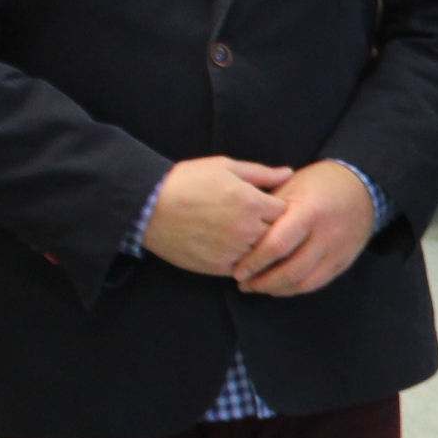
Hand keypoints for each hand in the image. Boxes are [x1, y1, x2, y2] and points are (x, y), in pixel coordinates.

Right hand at [143, 155, 292, 276]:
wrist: (147, 207)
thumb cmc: (185, 181)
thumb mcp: (224, 167)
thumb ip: (260, 173)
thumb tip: (289, 173)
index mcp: (251, 202)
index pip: (286, 212)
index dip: (281, 209)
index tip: (272, 207)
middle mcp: (246, 229)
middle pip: (279, 236)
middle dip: (275, 230)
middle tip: (263, 224)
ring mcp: (233, 250)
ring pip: (263, 256)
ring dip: (260, 249)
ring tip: (247, 237)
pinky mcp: (218, 267)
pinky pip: (244, 270)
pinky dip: (245, 263)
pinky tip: (235, 251)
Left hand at [233, 160, 376, 296]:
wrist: (361, 187)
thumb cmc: (317, 184)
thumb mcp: (290, 186)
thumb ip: (268, 211)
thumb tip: (240, 236)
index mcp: (309, 213)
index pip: (277, 246)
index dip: (254, 262)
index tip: (237, 270)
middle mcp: (327, 235)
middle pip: (291, 270)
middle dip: (263, 282)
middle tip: (243, 284)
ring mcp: (338, 251)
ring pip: (305, 283)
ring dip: (278, 289)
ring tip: (258, 287)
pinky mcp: (344, 262)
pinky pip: (318, 283)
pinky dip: (296, 288)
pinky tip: (280, 286)